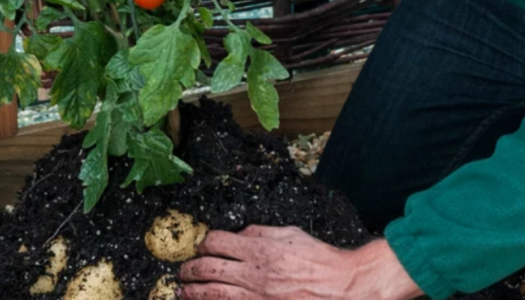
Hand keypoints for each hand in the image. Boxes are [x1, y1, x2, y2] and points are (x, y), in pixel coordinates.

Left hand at [177, 226, 423, 299]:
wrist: (342, 286)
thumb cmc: (319, 259)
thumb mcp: (289, 233)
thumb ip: (260, 231)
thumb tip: (239, 234)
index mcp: (259, 249)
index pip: (217, 243)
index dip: (204, 243)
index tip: (201, 246)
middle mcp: (254, 273)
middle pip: (208, 269)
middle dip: (190, 269)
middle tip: (183, 270)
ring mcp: (257, 296)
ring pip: (214, 294)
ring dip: (193, 291)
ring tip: (182, 290)